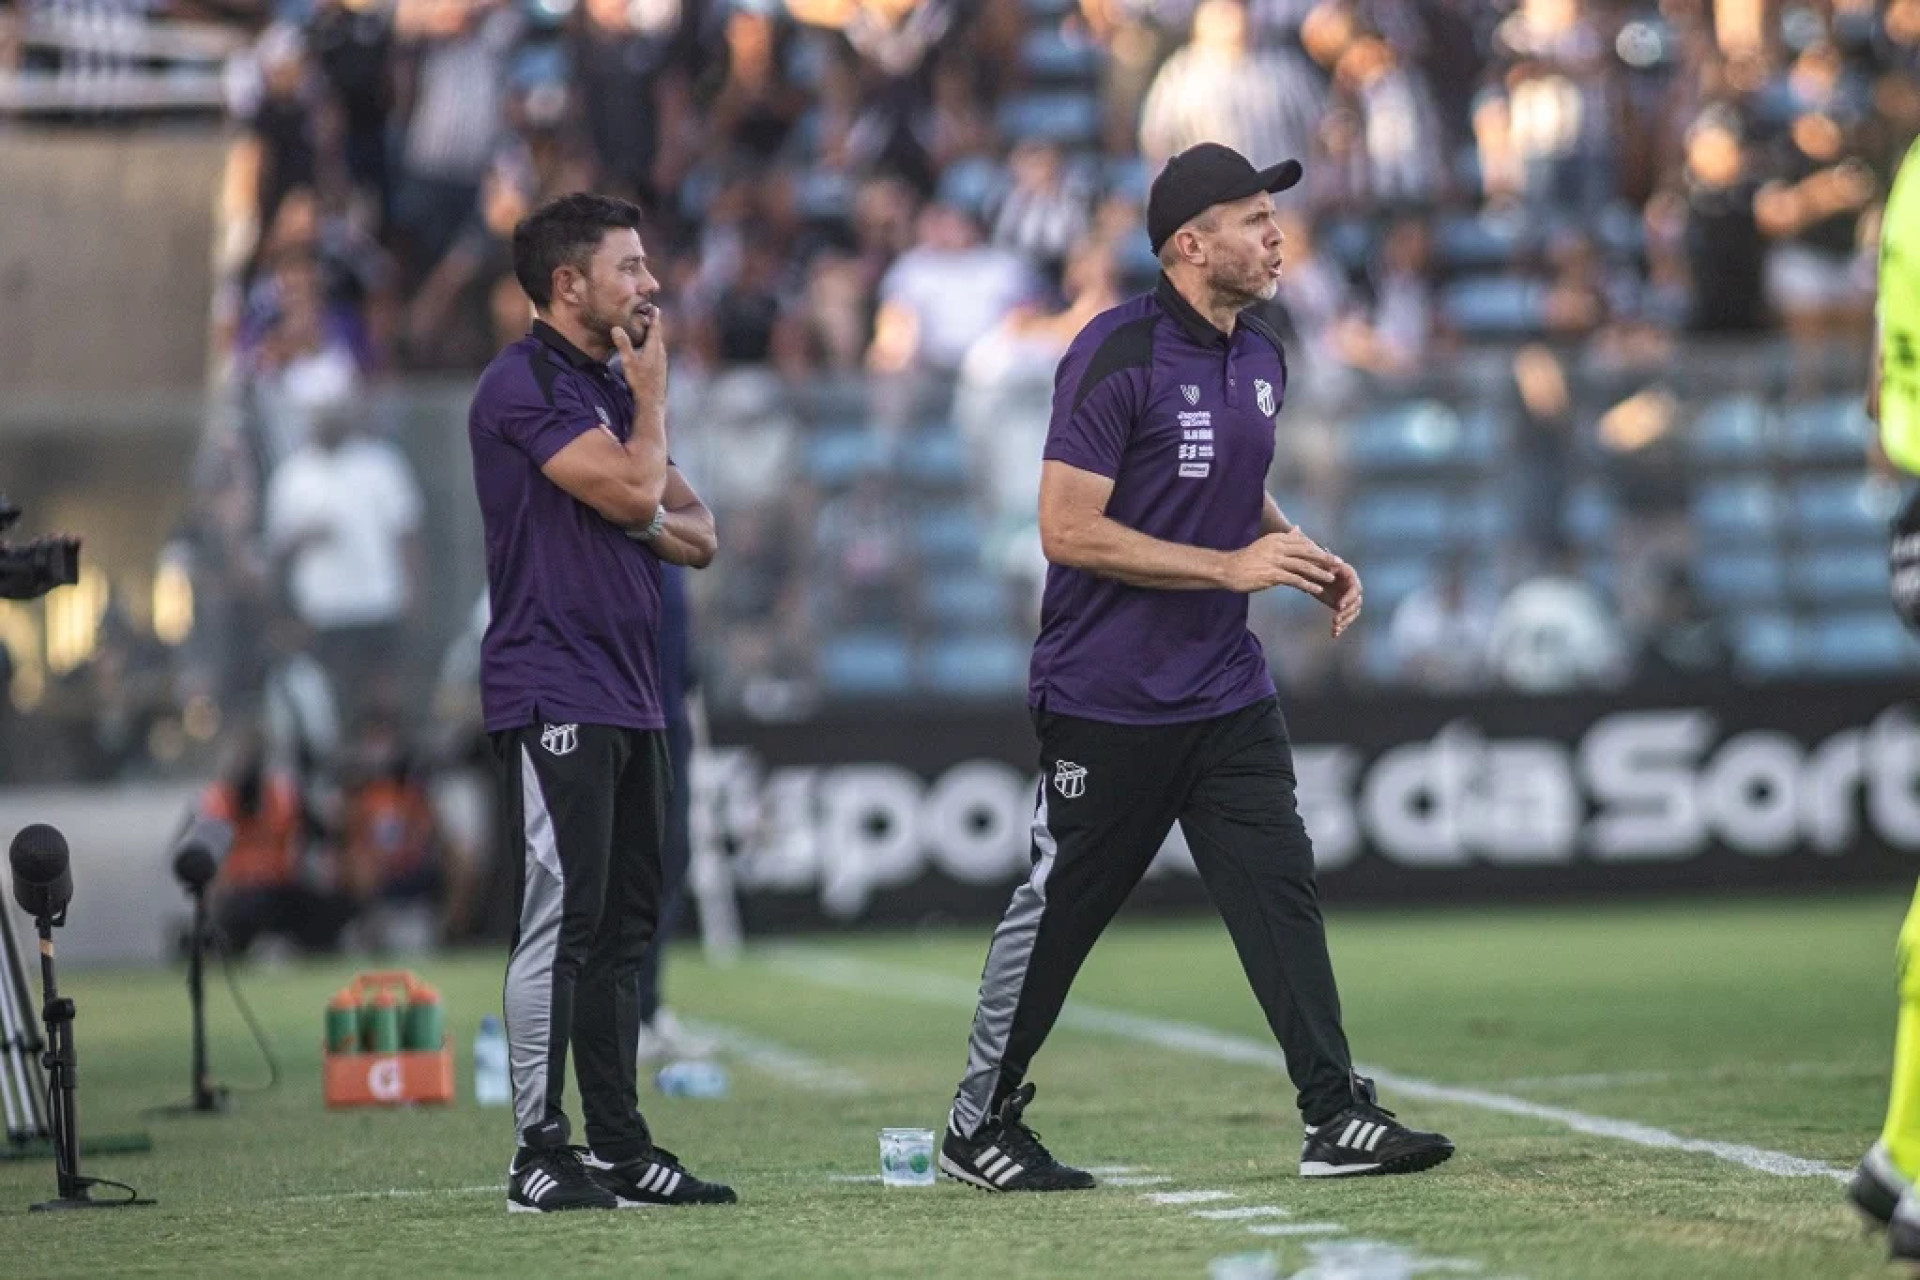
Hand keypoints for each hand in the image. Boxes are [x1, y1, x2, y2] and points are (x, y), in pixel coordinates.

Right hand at [612, 306, 667, 405]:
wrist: (652, 399)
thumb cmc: (640, 380)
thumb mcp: (628, 361)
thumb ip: (623, 344)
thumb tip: (616, 328)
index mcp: (654, 347)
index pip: (655, 328)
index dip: (655, 318)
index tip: (655, 307)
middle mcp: (660, 352)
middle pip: (658, 334)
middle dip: (655, 324)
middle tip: (651, 314)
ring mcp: (662, 360)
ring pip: (659, 343)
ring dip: (655, 334)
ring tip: (650, 328)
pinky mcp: (661, 368)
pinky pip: (658, 350)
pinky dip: (654, 344)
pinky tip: (649, 348)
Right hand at [1221, 530, 1338, 595]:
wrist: (1228, 569)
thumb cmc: (1247, 559)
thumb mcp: (1267, 544)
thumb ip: (1285, 538)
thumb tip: (1299, 528)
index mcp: (1277, 539)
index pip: (1303, 544)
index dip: (1318, 550)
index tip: (1331, 556)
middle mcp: (1277, 547)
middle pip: (1307, 552)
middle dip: (1324, 559)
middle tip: (1339, 564)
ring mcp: (1275, 561)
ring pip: (1303, 566)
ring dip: (1319, 573)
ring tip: (1331, 579)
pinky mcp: (1272, 574)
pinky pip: (1295, 579)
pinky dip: (1308, 584)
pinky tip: (1317, 590)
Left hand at [1320, 556, 1362, 638]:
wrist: (1311, 570)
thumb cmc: (1313, 563)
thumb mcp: (1316, 562)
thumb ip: (1321, 561)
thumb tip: (1325, 556)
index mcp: (1349, 574)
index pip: (1355, 588)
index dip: (1348, 598)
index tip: (1338, 606)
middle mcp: (1352, 586)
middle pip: (1356, 602)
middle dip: (1347, 613)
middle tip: (1335, 620)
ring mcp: (1349, 597)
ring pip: (1353, 612)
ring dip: (1345, 621)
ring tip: (1334, 628)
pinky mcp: (1343, 606)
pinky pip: (1346, 618)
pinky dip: (1341, 626)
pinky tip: (1334, 634)